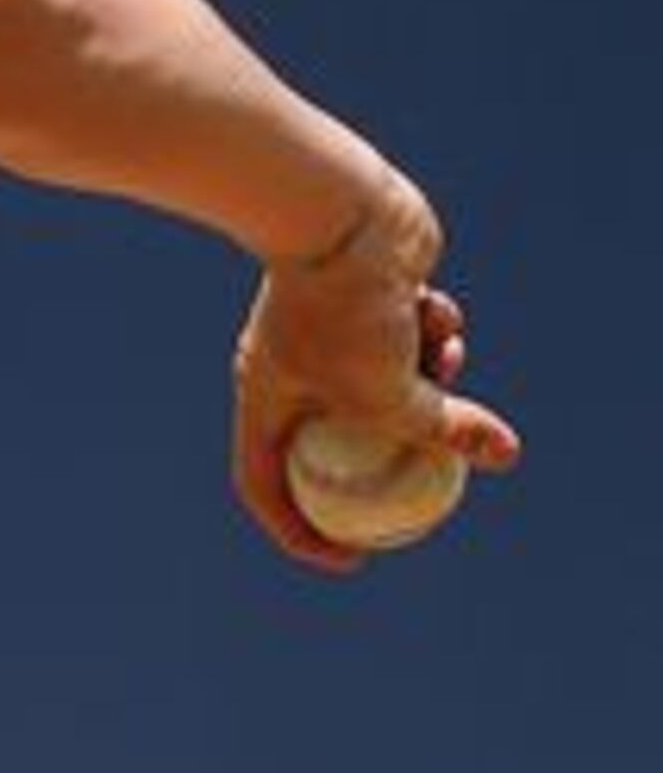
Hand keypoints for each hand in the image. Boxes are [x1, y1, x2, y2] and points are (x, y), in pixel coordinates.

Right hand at [232, 184, 520, 568]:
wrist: (339, 214)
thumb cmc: (341, 312)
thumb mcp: (391, 391)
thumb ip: (443, 430)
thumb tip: (505, 457)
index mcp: (266, 401)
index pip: (267, 486)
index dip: (303, 533)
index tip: (356, 558)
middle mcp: (291, 373)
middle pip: (337, 439)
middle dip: (395, 452)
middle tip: (439, 479)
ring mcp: (328, 337)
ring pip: (388, 386)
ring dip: (430, 379)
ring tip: (444, 354)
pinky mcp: (367, 305)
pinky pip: (409, 340)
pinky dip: (433, 334)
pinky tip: (436, 308)